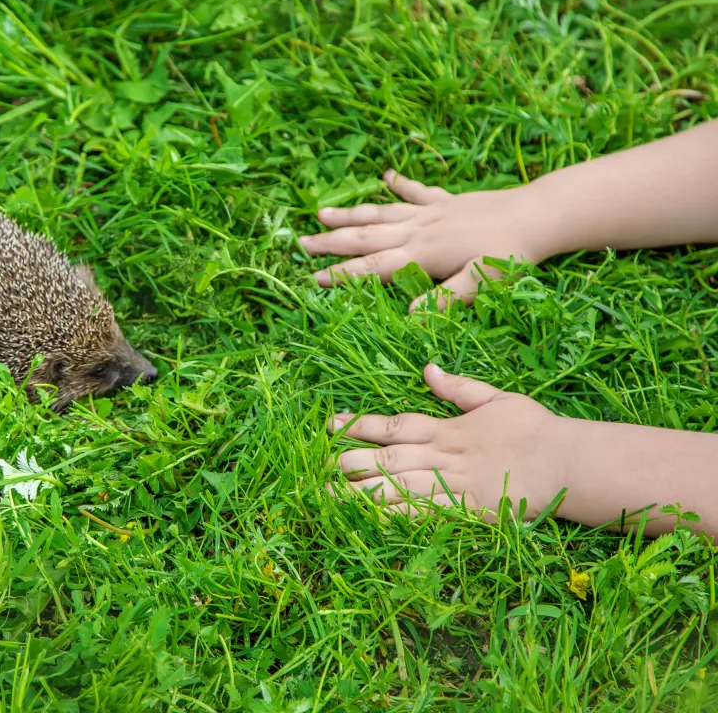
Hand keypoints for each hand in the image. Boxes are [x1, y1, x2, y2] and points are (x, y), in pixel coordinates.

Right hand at [299, 170, 550, 310]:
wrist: (536, 214)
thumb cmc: (510, 254)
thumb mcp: (479, 283)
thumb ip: (444, 300)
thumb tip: (409, 317)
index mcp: (421, 254)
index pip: (372, 266)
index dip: (341, 274)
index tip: (312, 278)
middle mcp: (417, 230)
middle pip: (365, 236)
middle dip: (331, 241)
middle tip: (300, 243)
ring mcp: (430, 213)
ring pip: (380, 213)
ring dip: (350, 214)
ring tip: (321, 212)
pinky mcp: (446, 201)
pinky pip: (416, 192)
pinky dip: (400, 185)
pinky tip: (386, 177)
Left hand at [331, 364, 566, 520]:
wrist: (568, 462)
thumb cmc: (533, 428)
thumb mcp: (495, 397)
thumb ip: (458, 387)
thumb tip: (427, 367)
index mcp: (446, 428)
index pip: (393, 425)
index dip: (359, 425)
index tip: (331, 425)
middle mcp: (443, 456)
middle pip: (387, 458)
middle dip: (352, 461)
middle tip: (319, 464)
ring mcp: (453, 485)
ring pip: (397, 488)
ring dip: (361, 491)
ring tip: (330, 495)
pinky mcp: (466, 512)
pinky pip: (424, 516)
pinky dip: (395, 518)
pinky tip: (370, 521)